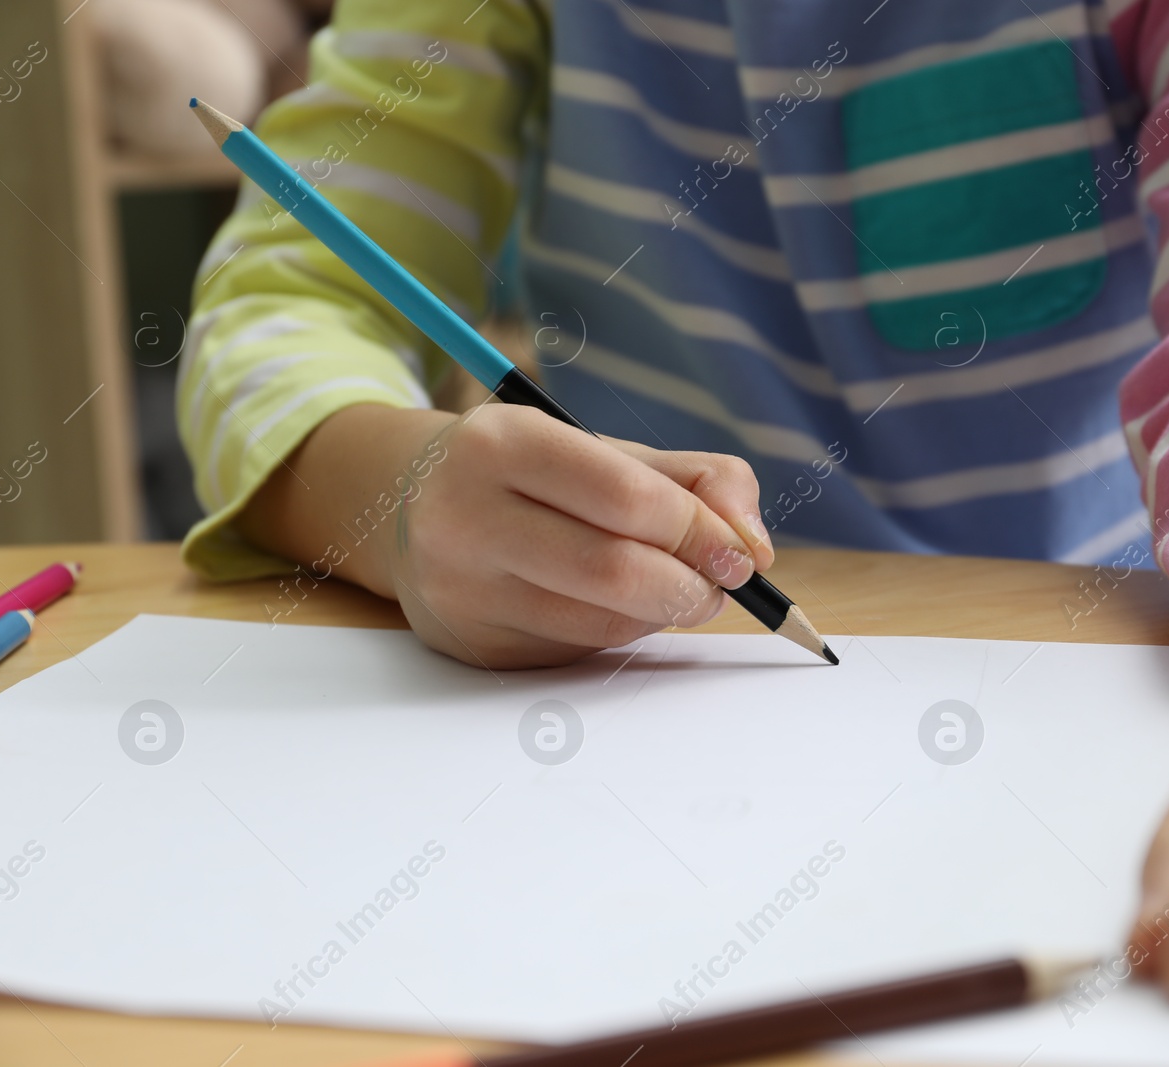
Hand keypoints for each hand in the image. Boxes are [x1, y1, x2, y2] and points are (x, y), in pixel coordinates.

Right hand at [238, 403, 772, 668]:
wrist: (414, 508)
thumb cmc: (535, 476)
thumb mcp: (607, 451)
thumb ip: (700, 480)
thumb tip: (754, 548)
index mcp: (502, 443)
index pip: (625, 497)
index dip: (700, 531)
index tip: (740, 554)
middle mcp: (465, 514)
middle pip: (615, 571)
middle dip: (692, 585)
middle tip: (721, 584)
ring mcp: (461, 587)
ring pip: (602, 623)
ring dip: (662, 613)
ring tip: (672, 587)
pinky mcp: (471, 644)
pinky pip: (578, 652)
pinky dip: (621, 634)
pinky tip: (616, 607)